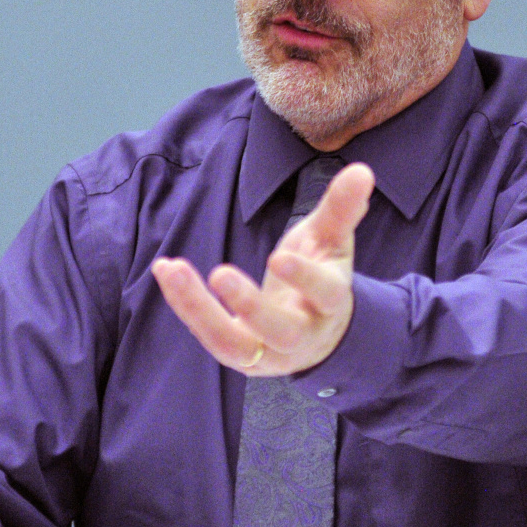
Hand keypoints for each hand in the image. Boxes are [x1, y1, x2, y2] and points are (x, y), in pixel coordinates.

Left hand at [153, 162, 373, 374]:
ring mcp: (267, 352)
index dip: (304, 278)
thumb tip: (362, 170)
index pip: (324, 293)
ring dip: (200, 309)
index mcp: (330, 303)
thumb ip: (341, 209)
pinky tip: (164, 269)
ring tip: (174, 270)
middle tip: (221, 274)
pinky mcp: (238, 356)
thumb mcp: (331, 242)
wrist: (317, 333)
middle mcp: (301, 336)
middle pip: (280, 331)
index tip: (278, 257)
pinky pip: (208, 334)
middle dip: (250, 306)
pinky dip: (184, 304)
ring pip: (232, 344)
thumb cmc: (321, 275)